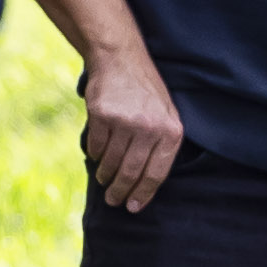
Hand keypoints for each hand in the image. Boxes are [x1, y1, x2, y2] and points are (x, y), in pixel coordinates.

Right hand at [78, 40, 184, 213]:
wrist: (121, 59)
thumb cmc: (146, 92)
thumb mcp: (167, 114)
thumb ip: (163, 145)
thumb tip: (148, 185)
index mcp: (171, 131)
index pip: (157, 173)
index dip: (144, 194)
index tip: (133, 207)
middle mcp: (150, 127)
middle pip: (131, 172)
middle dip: (121, 191)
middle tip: (113, 201)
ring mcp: (125, 121)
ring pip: (112, 162)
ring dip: (106, 176)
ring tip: (104, 181)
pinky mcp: (103, 115)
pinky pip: (96, 147)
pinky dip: (96, 156)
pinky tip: (97, 158)